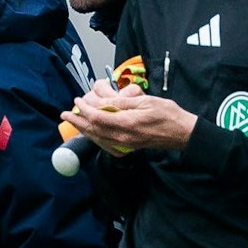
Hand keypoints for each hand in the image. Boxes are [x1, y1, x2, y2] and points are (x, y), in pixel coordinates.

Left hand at [68, 81, 196, 152]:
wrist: (181, 133)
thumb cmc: (167, 114)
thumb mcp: (145, 101)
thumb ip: (122, 102)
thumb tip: (103, 100)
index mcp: (126, 123)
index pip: (96, 116)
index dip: (84, 109)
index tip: (78, 100)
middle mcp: (122, 136)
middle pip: (92, 129)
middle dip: (77, 121)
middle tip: (65, 113)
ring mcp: (125, 144)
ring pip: (97, 137)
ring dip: (83, 129)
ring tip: (74, 121)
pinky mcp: (128, 147)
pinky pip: (105, 143)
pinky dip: (94, 136)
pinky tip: (90, 132)